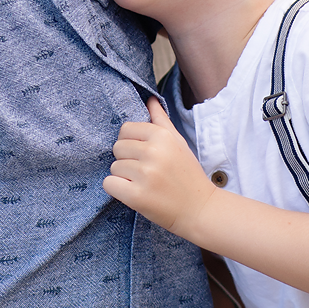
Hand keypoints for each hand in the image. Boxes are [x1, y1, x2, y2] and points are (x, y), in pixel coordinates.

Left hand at [104, 98, 217, 235]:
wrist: (199, 208)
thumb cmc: (187, 174)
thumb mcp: (178, 143)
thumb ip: (161, 120)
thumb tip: (149, 99)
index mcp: (162, 136)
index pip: (126, 129)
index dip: (132, 143)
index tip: (145, 155)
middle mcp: (153, 152)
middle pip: (117, 148)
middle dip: (127, 159)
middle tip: (146, 171)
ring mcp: (145, 174)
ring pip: (113, 167)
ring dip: (124, 177)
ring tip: (145, 183)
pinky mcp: (137, 196)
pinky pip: (109, 184)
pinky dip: (118, 190)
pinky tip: (134, 193)